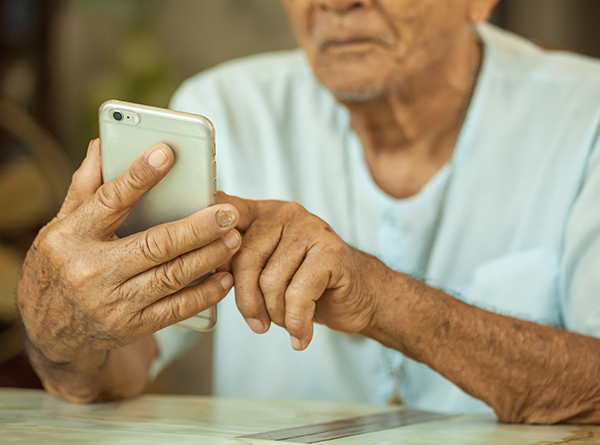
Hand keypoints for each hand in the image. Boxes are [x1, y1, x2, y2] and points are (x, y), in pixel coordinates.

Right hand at [18, 140, 240, 365]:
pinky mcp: (132, 326)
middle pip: (155, 244)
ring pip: (172, 276)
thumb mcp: (61, 226)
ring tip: (234, 238)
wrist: (52, 334)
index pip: (111, 200)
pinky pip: (176, 309)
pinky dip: (205, 293)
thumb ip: (85, 187)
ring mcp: (113, 303)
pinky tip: (225, 277)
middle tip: (227, 212)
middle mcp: (91, 271)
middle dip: (198, 227)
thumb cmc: (60, 269)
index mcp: (72, 237)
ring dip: (209, 256)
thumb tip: (101, 144)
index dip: (141, 176)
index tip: (168, 153)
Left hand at [218, 193, 383, 350]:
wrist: (359, 295)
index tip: (210, 267)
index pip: (226, 212)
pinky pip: (298, 295)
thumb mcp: (268, 268)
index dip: (210, 238)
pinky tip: (300, 334)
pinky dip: (296, 322)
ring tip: (286, 321)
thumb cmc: (308, 284)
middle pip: (244, 258)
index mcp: (264, 213)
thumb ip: (239, 260)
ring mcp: (310, 229)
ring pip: (270, 281)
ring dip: (275, 314)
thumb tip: (206, 268)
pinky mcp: (331, 252)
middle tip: (258, 322)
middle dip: (246, 300)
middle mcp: (285, 214)